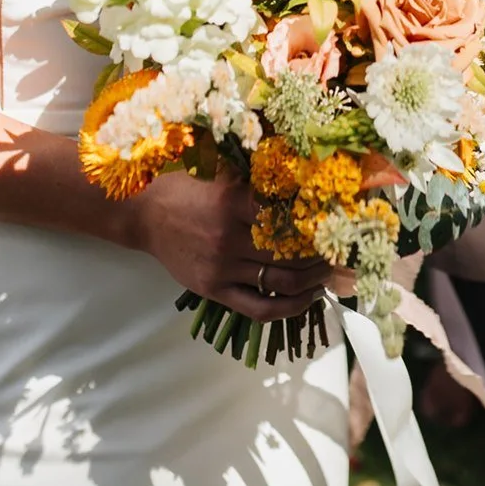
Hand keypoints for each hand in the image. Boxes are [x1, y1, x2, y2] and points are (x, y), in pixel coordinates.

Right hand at [127, 168, 330, 320]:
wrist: (144, 215)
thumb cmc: (185, 190)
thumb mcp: (221, 177)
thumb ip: (256, 185)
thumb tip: (302, 183)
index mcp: (232, 202)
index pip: (288, 216)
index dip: (317, 223)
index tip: (336, 222)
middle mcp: (229, 237)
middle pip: (291, 251)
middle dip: (322, 254)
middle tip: (340, 251)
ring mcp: (222, 268)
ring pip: (281, 280)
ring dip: (314, 280)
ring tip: (329, 273)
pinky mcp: (214, 291)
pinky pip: (259, 308)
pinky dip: (289, 308)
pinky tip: (307, 299)